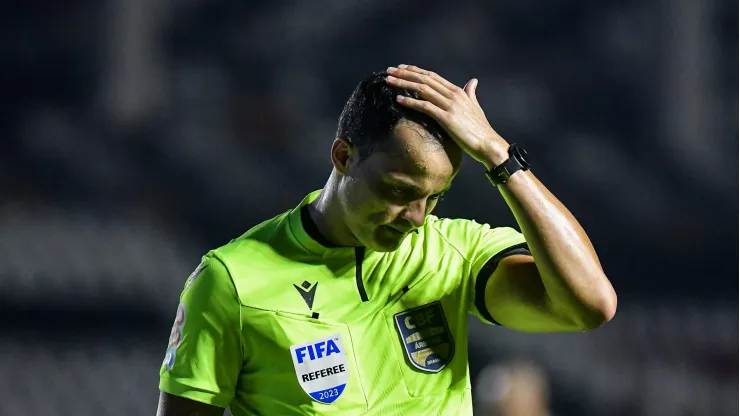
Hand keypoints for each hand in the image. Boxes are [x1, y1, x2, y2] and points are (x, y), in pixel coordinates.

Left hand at [385, 64, 508, 168]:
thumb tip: (473, 81)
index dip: (415, 71)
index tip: (401, 68)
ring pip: (422, 89)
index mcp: (458, 91)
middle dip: (405, 74)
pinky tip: (398, 100)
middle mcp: (453, 94)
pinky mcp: (446, 118)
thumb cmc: (481, 128)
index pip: (432, 76)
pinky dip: (411, 102)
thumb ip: (470, 93)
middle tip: (389, 71)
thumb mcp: (475, 107)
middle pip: (424, 79)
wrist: (488, 143)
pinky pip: (425, 106)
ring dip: (403, 84)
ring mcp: (449, 105)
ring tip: (389, 81)